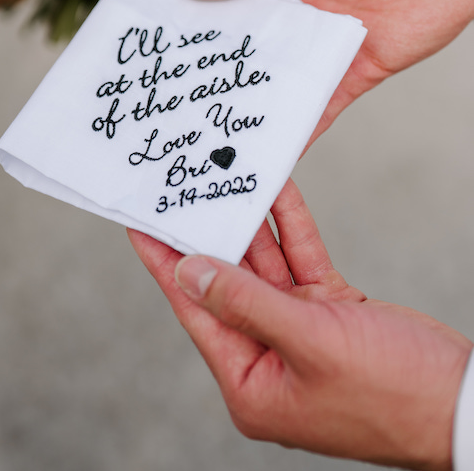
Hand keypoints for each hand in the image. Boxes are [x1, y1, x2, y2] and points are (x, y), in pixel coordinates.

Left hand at [129, 181, 471, 470]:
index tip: (138, 223)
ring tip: (224, 175)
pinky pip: (302, 259)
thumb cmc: (393, 395)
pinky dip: (291, 225)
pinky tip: (275, 188)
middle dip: (210, 232)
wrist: (466, 404)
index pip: (195, 309)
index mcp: (251, 381)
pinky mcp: (332, 311)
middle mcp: (269, 355)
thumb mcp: (311, 344)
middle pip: (227, 281)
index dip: (165, 263)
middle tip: (182, 186)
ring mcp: (301, 331)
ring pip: (265, 264)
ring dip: (251, 221)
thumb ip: (247, 303)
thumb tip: (190, 272)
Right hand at [182, 0, 473, 144]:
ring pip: (269, 88)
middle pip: (236, 55)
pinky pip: (315, 110)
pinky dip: (290, 134)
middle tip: (158, 114)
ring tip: (197, 144)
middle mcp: (287, 17)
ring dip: (239, 113)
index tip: (145, 57)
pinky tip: (261, 158)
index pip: (214, 5)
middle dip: (202, 81)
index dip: (181, 29)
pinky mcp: (351, 75)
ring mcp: (317, 49)